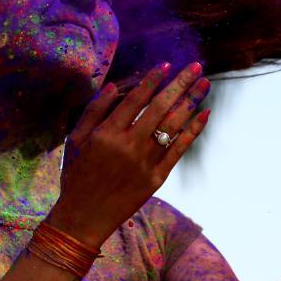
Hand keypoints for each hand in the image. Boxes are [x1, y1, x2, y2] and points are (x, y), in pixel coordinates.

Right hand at [47, 61, 210, 246]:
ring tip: (205, 84)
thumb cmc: (76, 174)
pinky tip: (204, 114)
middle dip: (180, 83)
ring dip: (192, 101)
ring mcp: (145, 162)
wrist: (84, 216)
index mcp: (107, 133)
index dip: (152, 80)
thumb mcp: (74, 139)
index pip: (136, 99)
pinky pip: (179, 149)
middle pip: (160, 107)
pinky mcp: (157, 177)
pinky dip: (193, 130)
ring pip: (174, 125)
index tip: (166, 64)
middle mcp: (129, 145)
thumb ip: (93, 111)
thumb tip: (113, 85)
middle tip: (195, 66)